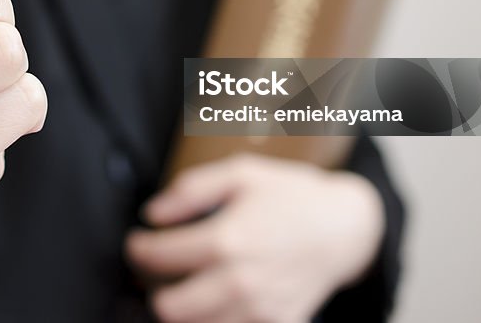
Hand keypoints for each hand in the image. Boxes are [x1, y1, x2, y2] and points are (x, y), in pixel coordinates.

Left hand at [126, 154, 383, 322]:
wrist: (343, 228)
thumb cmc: (291, 196)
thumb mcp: (241, 173)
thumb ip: (191, 190)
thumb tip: (153, 213)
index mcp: (229, 239)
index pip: (160, 257)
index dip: (139, 249)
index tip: (137, 243)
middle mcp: (242, 281)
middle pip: (170, 307)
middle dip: (155, 289)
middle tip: (158, 271)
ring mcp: (260, 310)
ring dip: (182, 312)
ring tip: (183, 288)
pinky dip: (214, 321)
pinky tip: (213, 301)